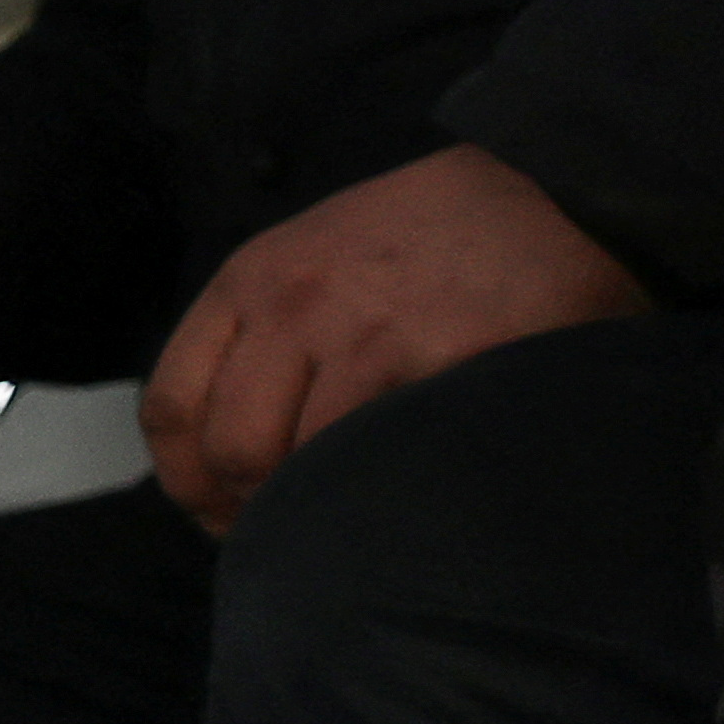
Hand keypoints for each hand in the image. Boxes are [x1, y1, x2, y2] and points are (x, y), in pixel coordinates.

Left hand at [141, 143, 648, 533]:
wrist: (553, 190)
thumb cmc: (430, 238)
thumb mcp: (315, 260)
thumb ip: (263, 338)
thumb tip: (226, 454)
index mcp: (250, 281)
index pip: (170, 406)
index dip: (186, 482)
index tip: (219, 516)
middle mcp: (293, 305)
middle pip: (231, 451)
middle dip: (253, 511)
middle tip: (297, 533)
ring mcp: (367, 333)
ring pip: (305, 468)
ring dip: (326, 512)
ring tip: (359, 518)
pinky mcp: (443, 361)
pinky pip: (390, 461)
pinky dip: (390, 494)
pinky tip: (411, 494)